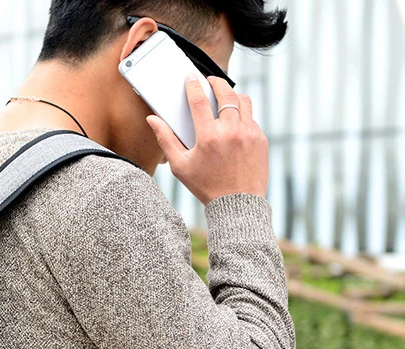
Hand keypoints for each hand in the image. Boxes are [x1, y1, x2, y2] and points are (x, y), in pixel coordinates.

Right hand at [146, 75, 269, 206]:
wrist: (237, 204)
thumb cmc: (205, 187)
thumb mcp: (180, 166)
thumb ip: (166, 140)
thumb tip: (152, 119)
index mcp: (208, 138)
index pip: (199, 100)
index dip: (193, 85)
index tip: (191, 78)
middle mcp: (230, 131)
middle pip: (225, 93)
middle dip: (216, 82)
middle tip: (210, 81)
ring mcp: (249, 133)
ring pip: (242, 101)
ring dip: (232, 95)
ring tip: (224, 98)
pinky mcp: (260, 139)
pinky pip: (251, 118)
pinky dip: (241, 116)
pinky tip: (233, 122)